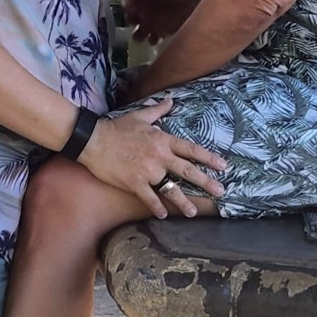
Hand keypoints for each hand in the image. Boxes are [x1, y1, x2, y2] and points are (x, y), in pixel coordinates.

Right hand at [78, 98, 225, 218]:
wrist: (93, 140)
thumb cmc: (117, 128)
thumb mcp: (140, 116)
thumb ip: (158, 110)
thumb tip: (170, 100)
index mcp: (162, 140)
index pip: (191, 150)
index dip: (209, 158)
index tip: (223, 166)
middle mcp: (159, 157)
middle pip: (187, 171)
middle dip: (206, 182)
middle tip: (220, 192)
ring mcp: (147, 171)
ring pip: (170, 188)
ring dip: (183, 201)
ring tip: (193, 212)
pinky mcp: (134, 183)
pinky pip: (149, 198)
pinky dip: (156, 207)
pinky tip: (163, 215)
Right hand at [123, 0, 203, 43]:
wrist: (202, 0)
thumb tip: (125, 1)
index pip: (131, 4)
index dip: (128, 9)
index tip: (127, 12)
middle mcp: (150, 10)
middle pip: (135, 19)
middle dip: (132, 22)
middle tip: (134, 23)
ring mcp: (157, 22)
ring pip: (142, 31)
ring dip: (140, 34)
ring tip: (143, 35)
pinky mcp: (165, 32)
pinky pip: (153, 38)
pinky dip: (152, 40)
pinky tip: (155, 40)